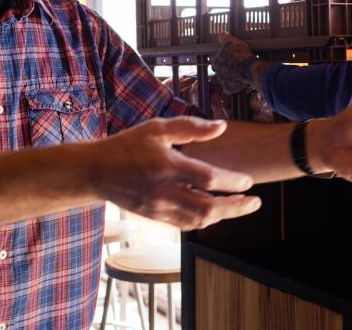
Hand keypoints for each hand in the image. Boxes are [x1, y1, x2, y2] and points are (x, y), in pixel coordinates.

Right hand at [97, 117, 261, 229]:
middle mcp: (165, 191)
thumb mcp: (157, 128)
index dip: (233, 182)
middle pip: (208, 208)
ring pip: (198, 220)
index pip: (208, 179)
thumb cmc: (127, 145)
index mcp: (168, 166)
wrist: (96, 172)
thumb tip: (221, 126)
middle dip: (236, 208)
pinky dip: (204, 220)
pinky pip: (185, 224)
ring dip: (223, 216)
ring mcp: (160, 208)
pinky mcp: (155, 217)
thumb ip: (191, 127)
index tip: (249, 181)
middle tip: (255, 203)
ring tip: (240, 207)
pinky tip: (214, 213)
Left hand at [211, 33, 259, 93]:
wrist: (252, 69)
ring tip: (239, 74)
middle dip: (224, 68)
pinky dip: (232, 86)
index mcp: (216, 59)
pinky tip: (239, 82)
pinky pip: (228, 88)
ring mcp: (222, 80)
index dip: (224, 58)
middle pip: (218, 69)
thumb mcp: (235, 42)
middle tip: (235, 66)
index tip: (231, 58)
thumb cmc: (244, 54)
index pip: (216, 59)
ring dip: (228, 77)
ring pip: (223, 78)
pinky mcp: (227, 88)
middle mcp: (217, 70)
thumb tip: (220, 35)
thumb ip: (225, 38)